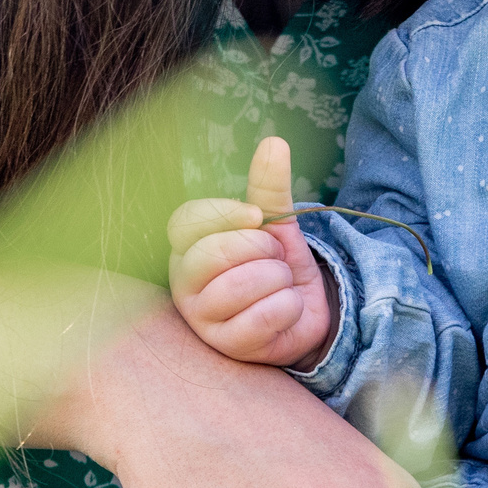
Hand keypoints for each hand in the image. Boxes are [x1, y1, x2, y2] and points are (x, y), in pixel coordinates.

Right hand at [168, 137, 336, 369]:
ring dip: (278, 280)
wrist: (303, 312)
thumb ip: (269, 187)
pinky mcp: (226, 346)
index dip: (221, 215)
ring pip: (240, 285)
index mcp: (188, 246)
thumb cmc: (276, 265)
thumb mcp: (276, 223)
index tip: (256, 217)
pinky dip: (287, 308)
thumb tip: (273, 141)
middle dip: (262, 250)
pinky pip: (262, 317)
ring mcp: (201, 317)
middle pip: (213, 253)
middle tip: (274, 258)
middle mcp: (184, 282)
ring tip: (279, 284)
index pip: (184, 221)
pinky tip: (285, 312)